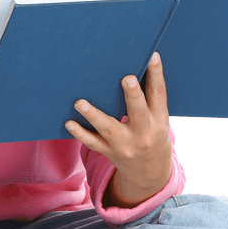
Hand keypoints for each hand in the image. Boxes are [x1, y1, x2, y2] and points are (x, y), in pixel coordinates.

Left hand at [66, 52, 172, 208]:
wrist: (149, 172)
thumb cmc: (152, 133)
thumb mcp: (158, 117)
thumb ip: (148, 97)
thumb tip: (131, 64)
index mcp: (158, 119)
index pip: (159, 95)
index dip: (157, 75)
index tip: (153, 56)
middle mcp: (143, 133)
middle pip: (138, 112)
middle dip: (133, 95)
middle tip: (127, 78)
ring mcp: (125, 144)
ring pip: (109, 129)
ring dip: (93, 115)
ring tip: (79, 102)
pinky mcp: (109, 152)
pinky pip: (93, 143)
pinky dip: (80, 133)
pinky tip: (68, 123)